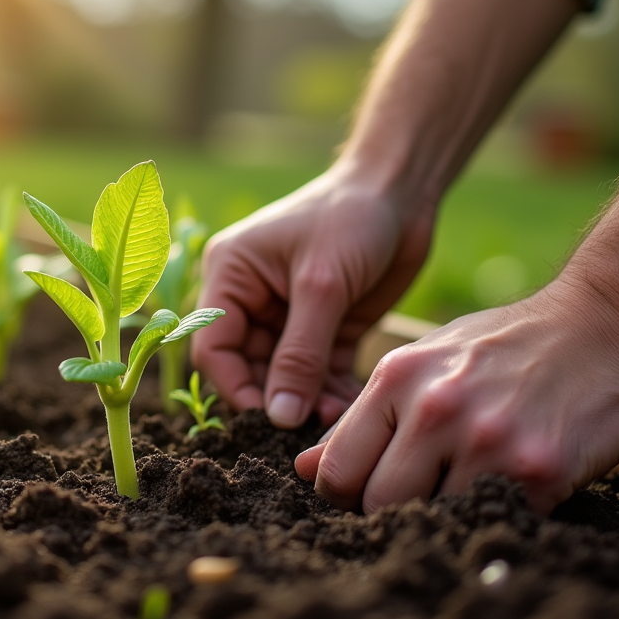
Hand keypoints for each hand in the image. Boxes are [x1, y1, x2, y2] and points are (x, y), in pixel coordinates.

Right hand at [191, 162, 434, 428]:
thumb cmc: (351, 218)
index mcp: (231, 276)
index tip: (266, 418)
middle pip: (249, 368)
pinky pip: (320, 372)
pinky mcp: (327, 327)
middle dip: (276, 398)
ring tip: (334, 419)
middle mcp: (252, 298)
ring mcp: (290, 315)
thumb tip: (278, 417)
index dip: (235, 386)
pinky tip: (348, 408)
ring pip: (286, 376)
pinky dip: (331, 392)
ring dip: (306, 401)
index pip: (214, 346)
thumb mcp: (321, 286)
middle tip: (305, 426)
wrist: (404, 191)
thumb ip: (299, 355)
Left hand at [294, 280, 618, 513]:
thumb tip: (307, 468)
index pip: (338, 469)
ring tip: (467, 480)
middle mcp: (434, 409)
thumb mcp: (422, 363)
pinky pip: (493, 517)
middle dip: (390, 509)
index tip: (364, 493)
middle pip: (378, 503)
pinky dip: (495, 510)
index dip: (344, 494)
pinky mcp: (537, 470)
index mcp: (396, 378)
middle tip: (419, 493)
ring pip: (431, 518)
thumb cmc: (501, 347)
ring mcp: (486, 441)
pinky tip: (510, 480)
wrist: (602, 326)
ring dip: (444, 511)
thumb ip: (364, 417)